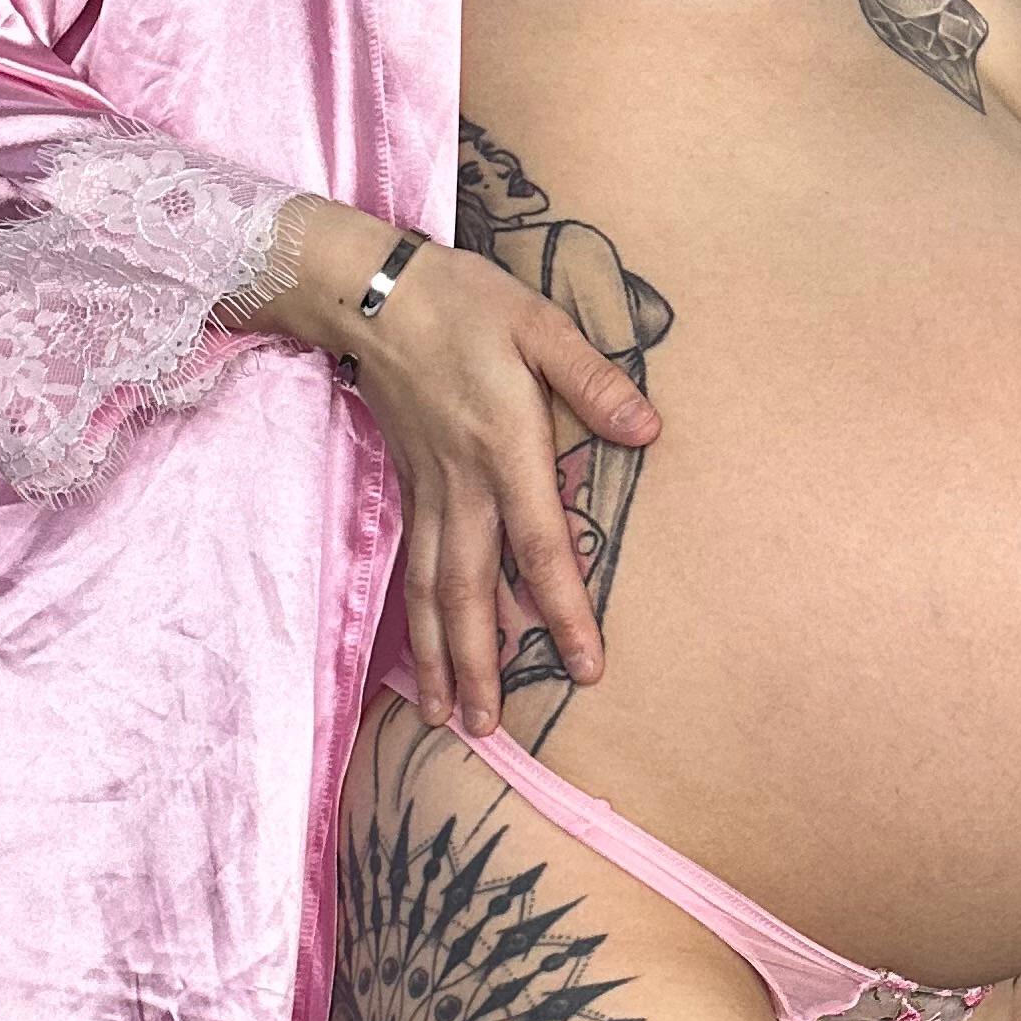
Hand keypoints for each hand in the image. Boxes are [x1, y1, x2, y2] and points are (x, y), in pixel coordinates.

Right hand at [258, 198, 659, 734]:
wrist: (370, 291)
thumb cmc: (464, 302)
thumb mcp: (539, 324)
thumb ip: (594, 380)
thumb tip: (649, 430)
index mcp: (504, 448)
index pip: (539, 546)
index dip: (564, 609)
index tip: (585, 666)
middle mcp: (461, 484)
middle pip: (468, 592)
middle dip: (481, 664)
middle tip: (489, 730)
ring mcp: (428, 491)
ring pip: (430, 591)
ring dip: (439, 659)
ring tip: (449, 718)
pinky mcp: (408, 488)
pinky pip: (412, 569)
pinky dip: (416, 622)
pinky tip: (422, 661)